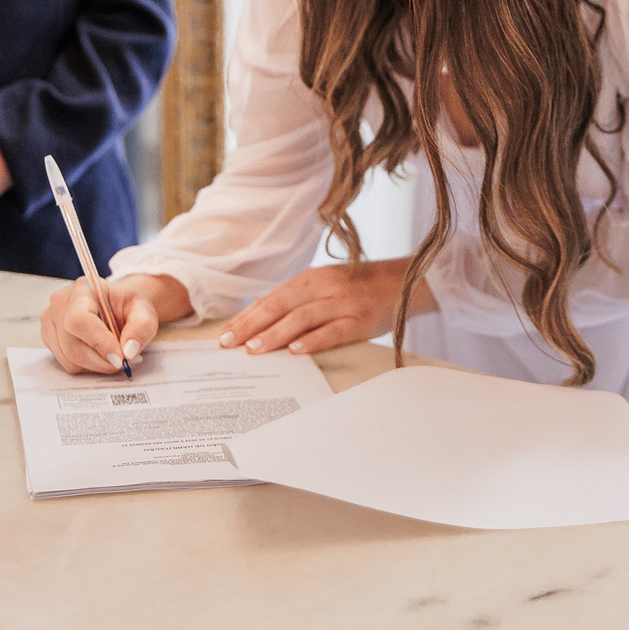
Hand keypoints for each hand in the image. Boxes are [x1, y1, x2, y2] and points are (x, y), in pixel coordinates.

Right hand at [41, 272, 191, 374]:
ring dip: (96, 365)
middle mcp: (59, 303)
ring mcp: (50, 321)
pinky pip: (66, 363)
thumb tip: (128, 352)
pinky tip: (100, 355)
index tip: (120, 357)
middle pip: (72, 345)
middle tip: (125, 361)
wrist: (118, 306)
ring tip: (115, 356)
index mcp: (82, 289)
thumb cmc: (128, 306)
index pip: (79, 320)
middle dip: (102, 360)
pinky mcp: (49, 338)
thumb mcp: (145, 312)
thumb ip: (141, 328)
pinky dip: (87, 366)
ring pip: (69, 358)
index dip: (98, 343)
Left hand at [219, 257, 436, 355]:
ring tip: (254, 350)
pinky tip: (296, 351)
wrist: (403, 281)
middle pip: (281, 306)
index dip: (246, 317)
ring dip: (275, 334)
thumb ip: (293, 296)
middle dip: (252, 326)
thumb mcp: (324, 284)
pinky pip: (334, 331)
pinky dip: (313, 340)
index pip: (271, 299)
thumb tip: (258, 305)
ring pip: (302, 318)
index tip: (225, 334)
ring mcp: (343, 303)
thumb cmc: (359, 286)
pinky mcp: (361, 320)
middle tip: (229, 344)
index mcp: (311, 278)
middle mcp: (324, 287)